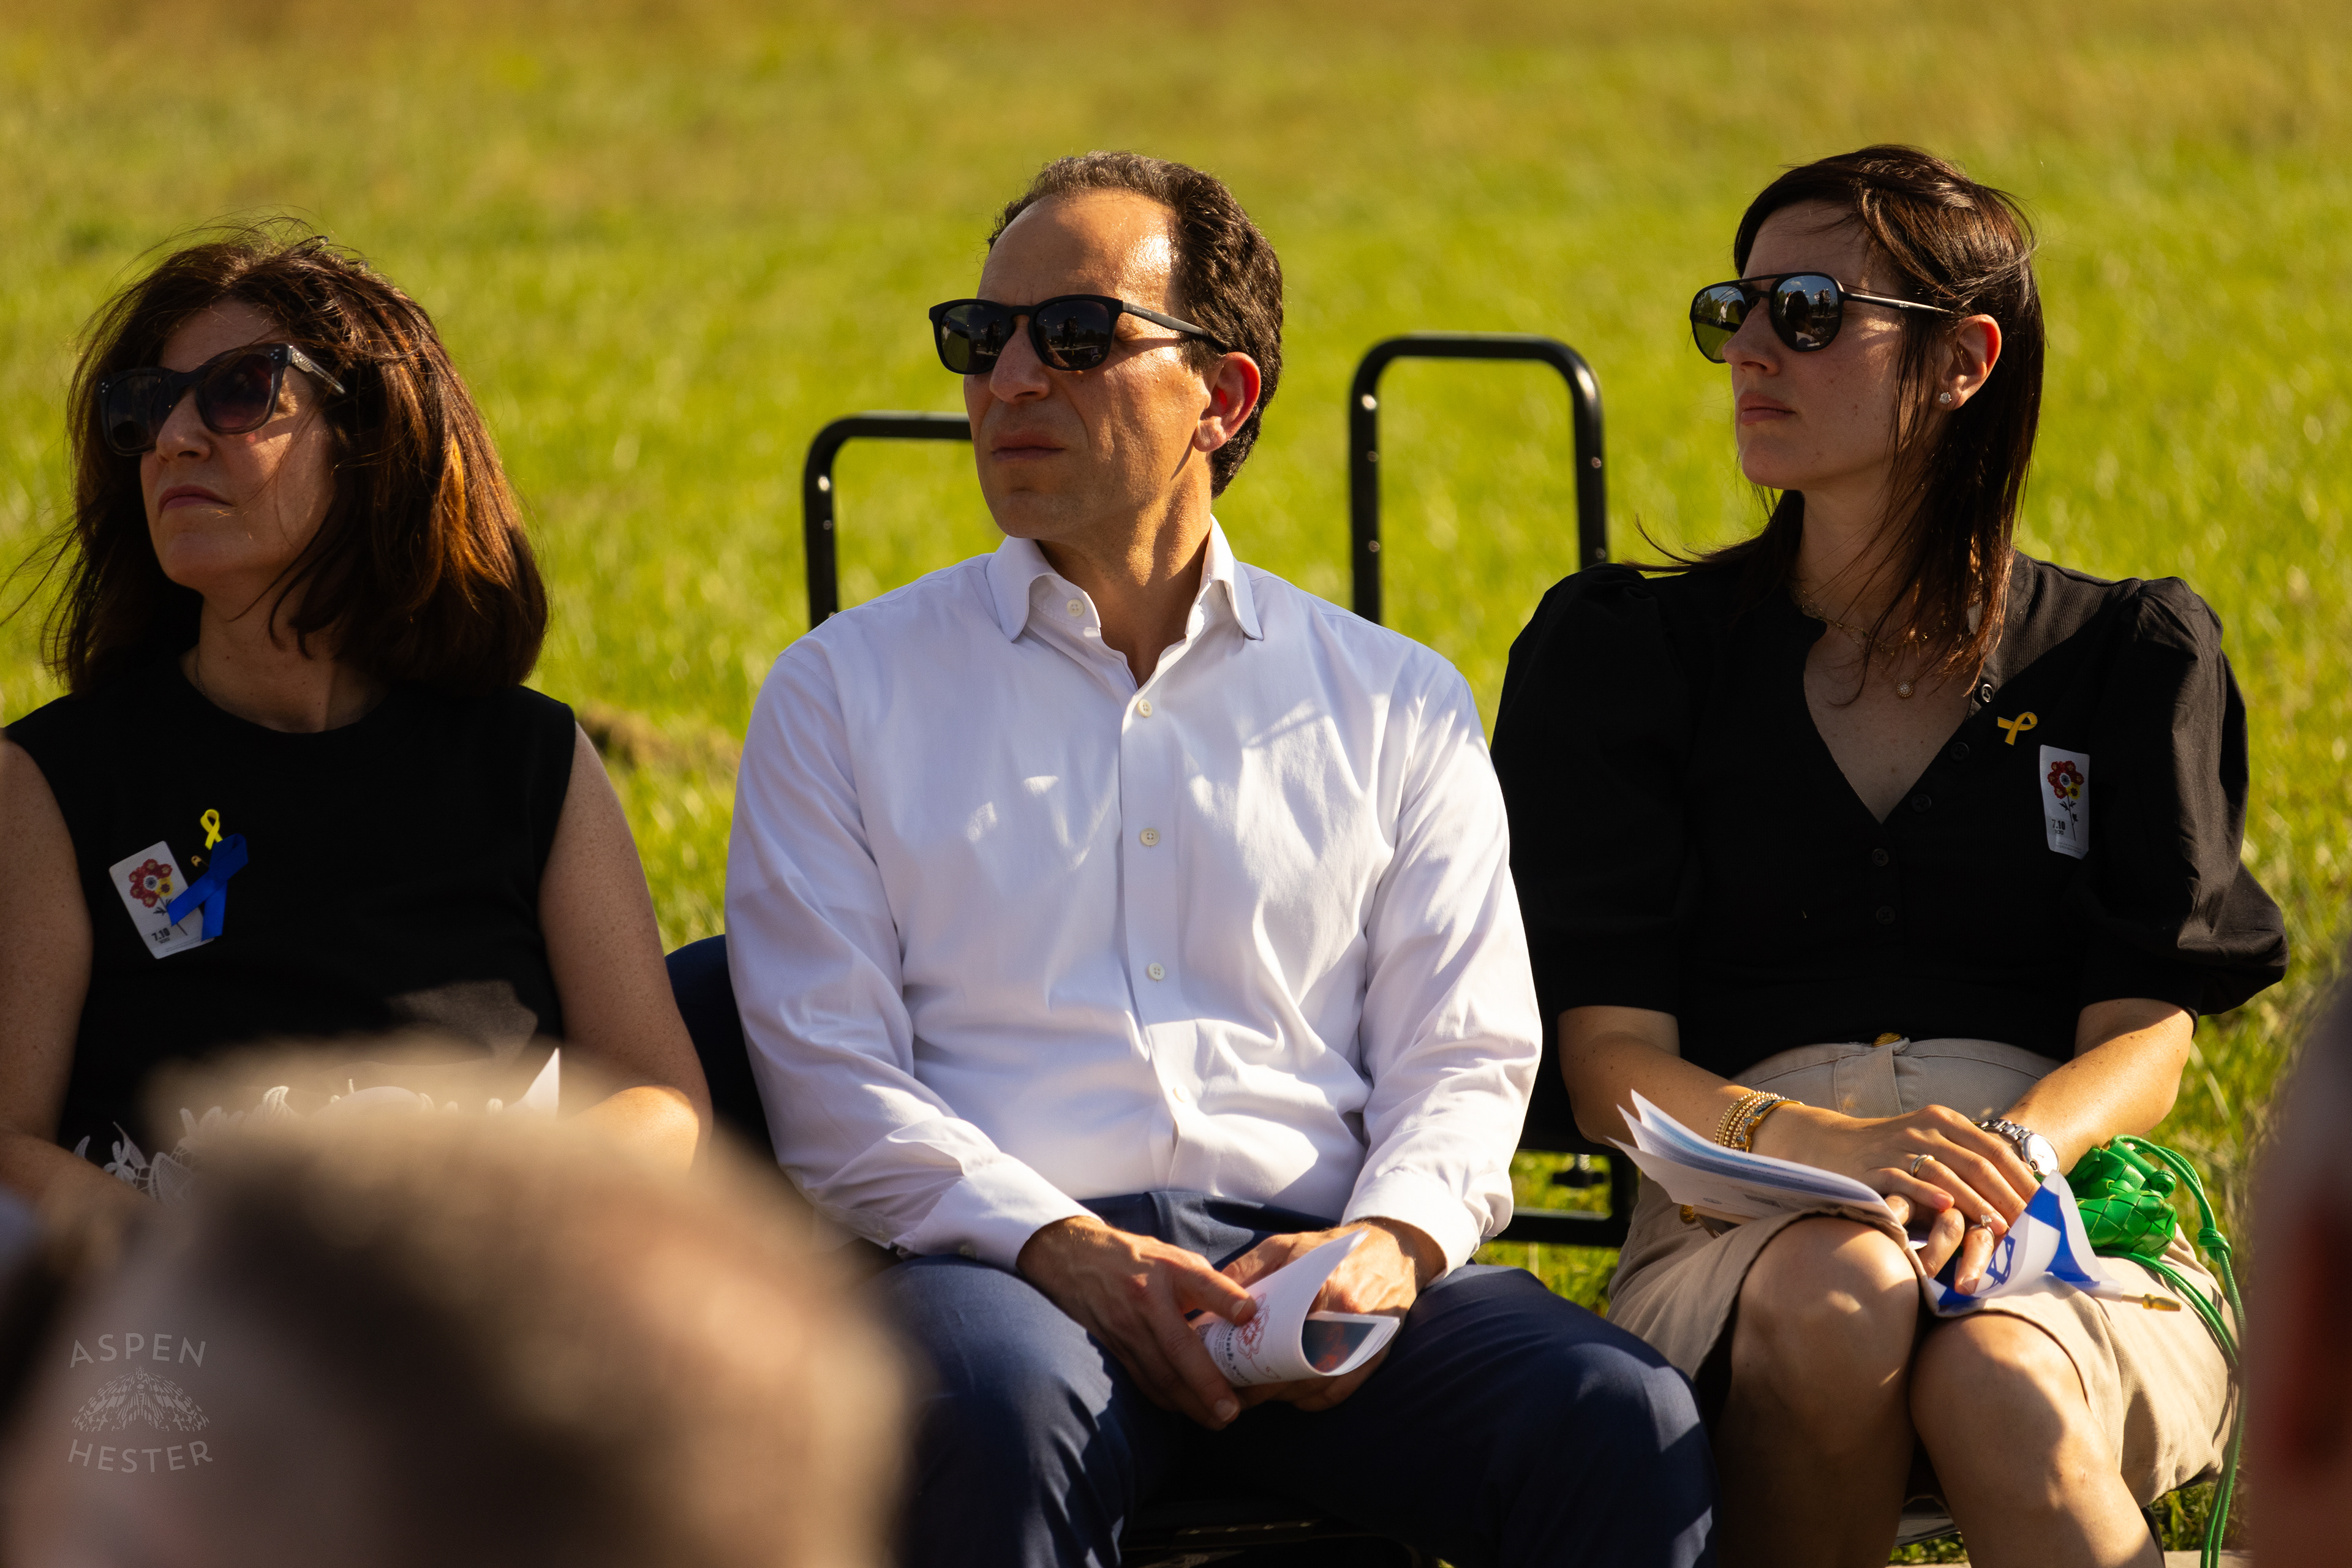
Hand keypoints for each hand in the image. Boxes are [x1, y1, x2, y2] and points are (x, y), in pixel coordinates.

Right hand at [1017, 1216, 1258, 1428]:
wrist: (1077, 1261)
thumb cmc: (1137, 1259)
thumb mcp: (1174, 1257)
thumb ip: (1207, 1283)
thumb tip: (1246, 1314)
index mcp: (1166, 1271)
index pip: (1200, 1284)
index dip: (1225, 1299)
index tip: (1249, 1316)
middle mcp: (1145, 1302)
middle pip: (1177, 1349)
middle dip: (1206, 1384)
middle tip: (1233, 1409)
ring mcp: (1127, 1328)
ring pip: (1159, 1374)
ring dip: (1189, 1403)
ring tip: (1218, 1419)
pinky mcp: (1116, 1349)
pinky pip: (1144, 1381)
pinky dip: (1168, 1399)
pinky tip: (1188, 1409)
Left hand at [1221, 1217, 1439, 1411]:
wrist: (1393, 1251)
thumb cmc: (1332, 1247)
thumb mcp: (1286, 1245)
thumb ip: (1249, 1267)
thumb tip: (1211, 1300)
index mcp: (1325, 1291)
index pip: (1278, 1337)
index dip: (1248, 1358)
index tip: (1224, 1366)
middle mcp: (1348, 1322)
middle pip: (1294, 1370)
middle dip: (1260, 1385)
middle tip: (1232, 1387)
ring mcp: (1363, 1345)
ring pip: (1313, 1388)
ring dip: (1281, 1396)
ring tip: (1253, 1393)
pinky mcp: (1373, 1360)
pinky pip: (1335, 1394)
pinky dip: (1308, 1400)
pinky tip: (1288, 1394)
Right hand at [1753, 1103, 2040, 1291]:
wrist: (1827, 1145)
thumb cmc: (1888, 1154)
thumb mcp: (1928, 1146)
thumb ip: (1964, 1163)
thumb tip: (2015, 1199)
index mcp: (1944, 1120)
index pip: (1995, 1149)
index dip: (2023, 1178)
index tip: (2047, 1208)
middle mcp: (1925, 1128)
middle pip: (1978, 1163)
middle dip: (2009, 1197)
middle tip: (2033, 1228)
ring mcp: (1899, 1146)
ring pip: (1948, 1172)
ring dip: (1977, 1202)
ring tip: (2001, 1228)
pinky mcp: (1874, 1167)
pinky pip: (1906, 1180)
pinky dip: (1929, 1194)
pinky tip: (1947, 1211)